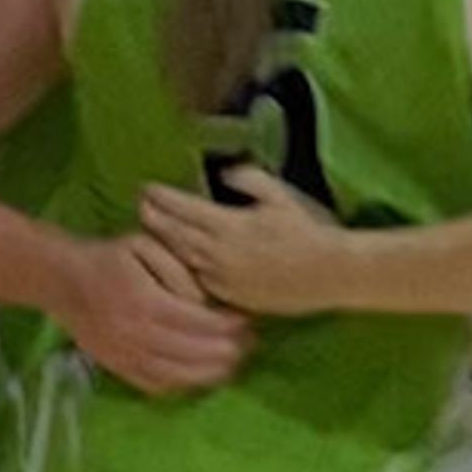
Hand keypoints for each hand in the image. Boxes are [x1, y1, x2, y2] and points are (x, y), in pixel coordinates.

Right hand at [57, 236, 248, 393]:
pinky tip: (202, 375)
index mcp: (144, 303)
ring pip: (178, 376)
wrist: (62, 280)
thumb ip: (178, 270)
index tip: (248, 321)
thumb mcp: (145, 245)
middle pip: (193, 354)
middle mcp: (135, 335)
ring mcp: (125, 356)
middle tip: (250, 343)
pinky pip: (156, 386)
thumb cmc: (109, 258)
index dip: (228, 326)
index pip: (198, 323)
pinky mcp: (117, 368)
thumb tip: (204, 300)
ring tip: (234, 362)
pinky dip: (183, 384)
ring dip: (211, 373)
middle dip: (228, 351)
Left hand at [140, 168, 353, 315]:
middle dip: (155, 219)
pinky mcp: (233, 297)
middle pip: (175, 235)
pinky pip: (199, 281)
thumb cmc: (310, 231)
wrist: (331, 273)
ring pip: (183, 260)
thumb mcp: (280, 195)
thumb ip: (249, 179)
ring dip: (165, 244)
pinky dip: (184, 269)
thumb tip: (226, 174)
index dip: (162, 197)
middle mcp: (218, 254)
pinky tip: (180, 263)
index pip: (183, 208)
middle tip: (141, 207)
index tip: (147, 188)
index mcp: (228, 225)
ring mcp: (224, 279)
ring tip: (153, 232)